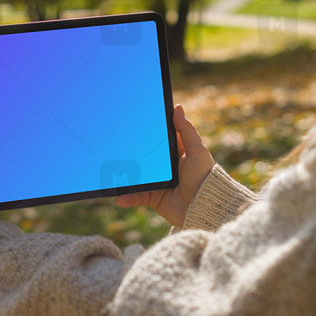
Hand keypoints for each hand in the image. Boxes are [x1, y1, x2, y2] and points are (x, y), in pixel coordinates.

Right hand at [116, 104, 213, 227]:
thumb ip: (186, 130)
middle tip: (113, 147)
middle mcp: (166, 167)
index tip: (131, 122)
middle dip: (129, 154)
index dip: (147, 131)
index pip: (159, 138)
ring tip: (110, 174)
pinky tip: (119, 197)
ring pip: (137, 177)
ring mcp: (159, 182)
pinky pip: (137, 196)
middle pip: (144, 157)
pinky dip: (128, 197)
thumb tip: (177, 107)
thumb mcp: (196, 150)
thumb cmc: (205, 177)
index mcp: (176, 152)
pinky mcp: (154, 198)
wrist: (205, 208)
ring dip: (124, 176)